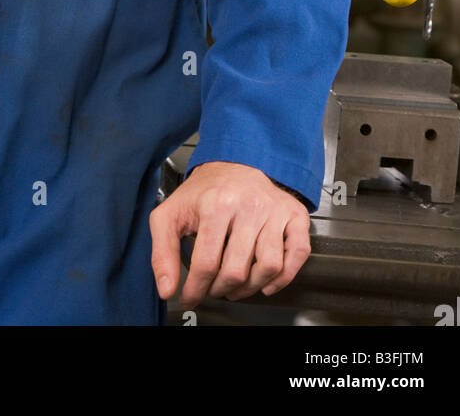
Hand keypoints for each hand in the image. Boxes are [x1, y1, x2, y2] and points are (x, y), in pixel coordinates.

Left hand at [149, 161, 310, 307]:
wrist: (234, 163)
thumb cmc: (203, 192)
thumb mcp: (170, 215)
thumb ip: (162, 253)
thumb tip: (166, 289)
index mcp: (216, 204)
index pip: (206, 263)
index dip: (195, 289)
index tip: (190, 297)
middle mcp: (248, 205)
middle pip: (237, 270)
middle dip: (220, 290)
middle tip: (213, 290)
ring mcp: (274, 209)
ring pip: (269, 267)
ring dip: (249, 288)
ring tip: (235, 286)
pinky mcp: (293, 214)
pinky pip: (298, 253)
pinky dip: (284, 277)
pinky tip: (266, 282)